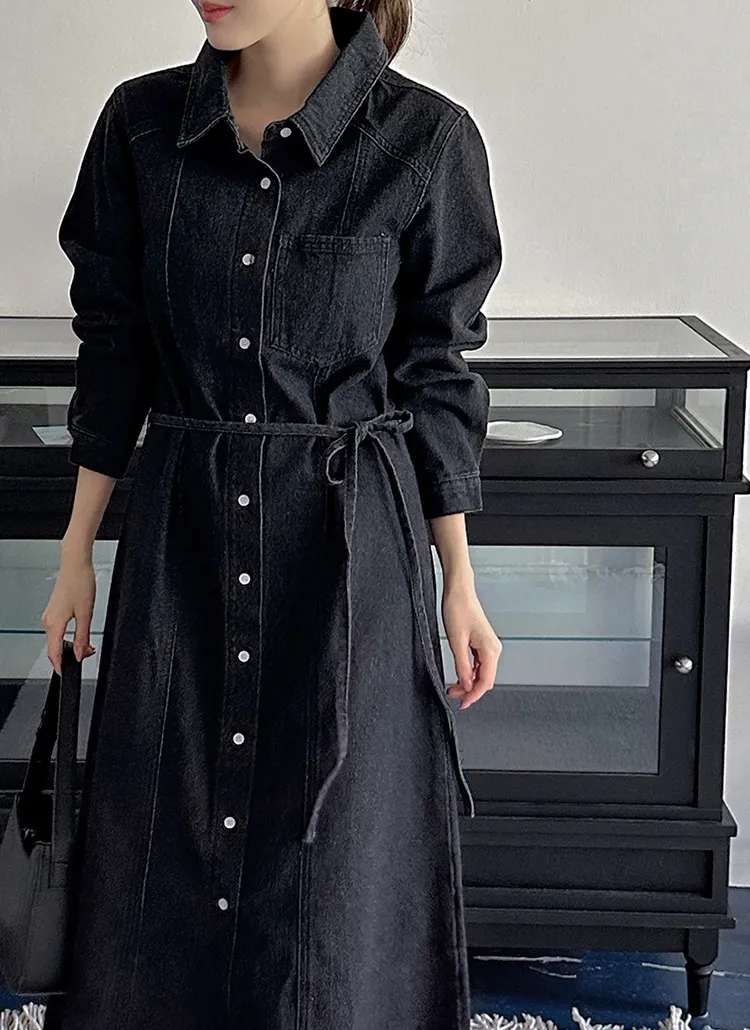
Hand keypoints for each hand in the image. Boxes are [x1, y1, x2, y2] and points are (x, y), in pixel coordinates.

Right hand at [42, 553, 97, 673]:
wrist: (76, 564)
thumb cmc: (80, 583)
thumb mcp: (86, 614)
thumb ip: (82, 637)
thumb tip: (79, 654)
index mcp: (54, 623)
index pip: (53, 653)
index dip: (60, 666)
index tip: (66, 673)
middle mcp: (48, 620)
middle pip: (54, 647)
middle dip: (69, 655)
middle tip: (86, 656)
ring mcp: (50, 615)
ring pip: (57, 638)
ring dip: (69, 645)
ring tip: (87, 646)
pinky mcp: (54, 610)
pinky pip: (58, 629)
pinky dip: (67, 635)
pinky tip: (79, 633)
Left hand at [441, 583, 501, 709]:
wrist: (459, 591)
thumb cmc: (458, 609)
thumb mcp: (456, 641)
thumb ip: (462, 666)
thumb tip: (466, 685)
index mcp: (490, 649)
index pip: (485, 682)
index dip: (473, 696)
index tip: (462, 704)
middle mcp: (494, 649)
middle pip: (485, 679)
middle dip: (470, 691)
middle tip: (452, 695)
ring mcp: (489, 646)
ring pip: (482, 673)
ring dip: (469, 682)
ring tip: (453, 687)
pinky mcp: (482, 643)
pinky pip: (479, 664)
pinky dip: (470, 673)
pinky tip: (459, 675)